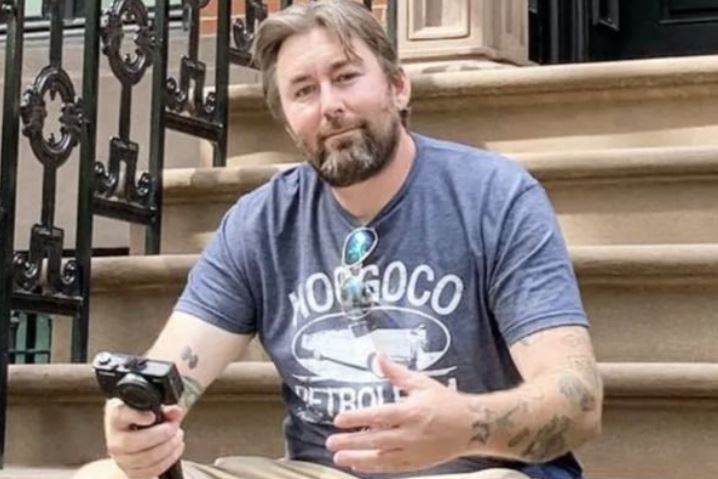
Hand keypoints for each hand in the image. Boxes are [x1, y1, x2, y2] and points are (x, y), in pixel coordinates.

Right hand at [104, 398, 185, 478]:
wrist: (133, 442)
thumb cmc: (143, 421)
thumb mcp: (152, 409)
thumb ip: (165, 409)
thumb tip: (176, 412)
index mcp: (116, 418)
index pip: (119, 415)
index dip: (136, 416)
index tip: (152, 416)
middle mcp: (114, 439)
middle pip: (131, 442)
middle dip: (160, 434)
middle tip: (174, 426)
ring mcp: (120, 458)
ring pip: (144, 458)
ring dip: (168, 447)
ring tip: (178, 436)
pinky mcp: (130, 472)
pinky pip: (150, 470)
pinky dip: (168, 460)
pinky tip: (176, 449)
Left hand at [326, 355, 472, 472]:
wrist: (472, 427)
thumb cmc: (446, 402)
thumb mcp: (422, 383)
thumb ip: (397, 373)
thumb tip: (378, 357)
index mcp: (411, 412)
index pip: (379, 416)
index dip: (358, 418)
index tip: (339, 419)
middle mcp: (410, 434)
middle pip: (376, 440)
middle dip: (351, 442)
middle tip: (330, 442)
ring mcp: (413, 451)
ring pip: (381, 458)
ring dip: (358, 459)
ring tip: (338, 458)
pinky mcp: (417, 463)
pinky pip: (392, 468)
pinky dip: (374, 468)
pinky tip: (358, 466)